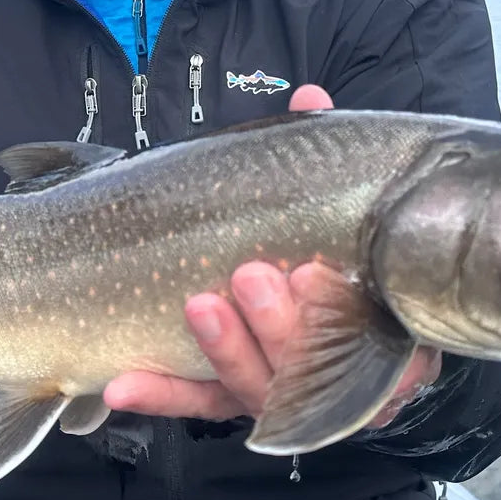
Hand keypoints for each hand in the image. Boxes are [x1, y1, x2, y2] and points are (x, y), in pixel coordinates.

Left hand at [102, 84, 441, 425]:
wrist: (311, 282)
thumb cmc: (330, 238)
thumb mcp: (331, 197)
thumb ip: (322, 157)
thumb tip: (308, 98)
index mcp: (376, 327)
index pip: (367, 341)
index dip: (338, 316)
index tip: (311, 274)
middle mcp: (334, 371)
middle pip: (310, 371)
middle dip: (277, 327)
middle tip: (250, 276)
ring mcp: (280, 390)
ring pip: (254, 390)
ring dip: (224, 351)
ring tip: (198, 306)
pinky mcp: (230, 397)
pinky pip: (198, 401)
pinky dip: (163, 393)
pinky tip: (123, 383)